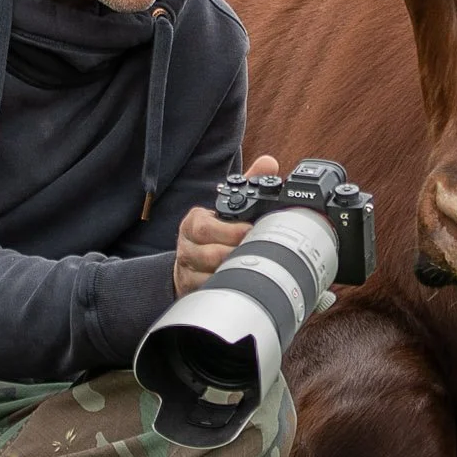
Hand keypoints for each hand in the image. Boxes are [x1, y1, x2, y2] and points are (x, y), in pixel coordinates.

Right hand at [173, 154, 278, 297]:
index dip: (230, 232)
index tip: (251, 232)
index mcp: (195, 222)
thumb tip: (268, 163)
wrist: (188, 264)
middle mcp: (187, 246)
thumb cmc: (213, 232)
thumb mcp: (226, 206)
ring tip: (252, 269)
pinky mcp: (191, 290)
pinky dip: (224, 290)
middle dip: (236, 254)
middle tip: (258, 252)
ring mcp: (188, 270)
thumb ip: (247, 183)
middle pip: (210, 254)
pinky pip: (207, 293)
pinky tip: (240, 286)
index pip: (205, 227)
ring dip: (232, 274)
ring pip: (209, 276)